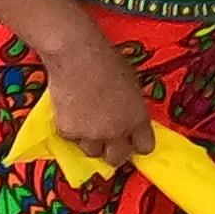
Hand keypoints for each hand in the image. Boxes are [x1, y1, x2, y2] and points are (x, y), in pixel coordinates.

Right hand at [38, 36, 153, 166]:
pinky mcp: (70, 132)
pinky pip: (70, 138)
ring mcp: (93, 134)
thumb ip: (130, 105)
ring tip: (85, 120)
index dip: (136, 143)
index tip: (131, 140)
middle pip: (117, 157)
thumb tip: (126, 112)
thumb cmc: (105, 58)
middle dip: (112, 151)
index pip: (144, 146)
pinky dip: (69, 128)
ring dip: (89, 140)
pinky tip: (69, 110)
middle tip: (106, 138)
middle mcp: (118, 131)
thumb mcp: (130, 83)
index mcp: (138, 117)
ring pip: (92, 151)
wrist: (77, 56)